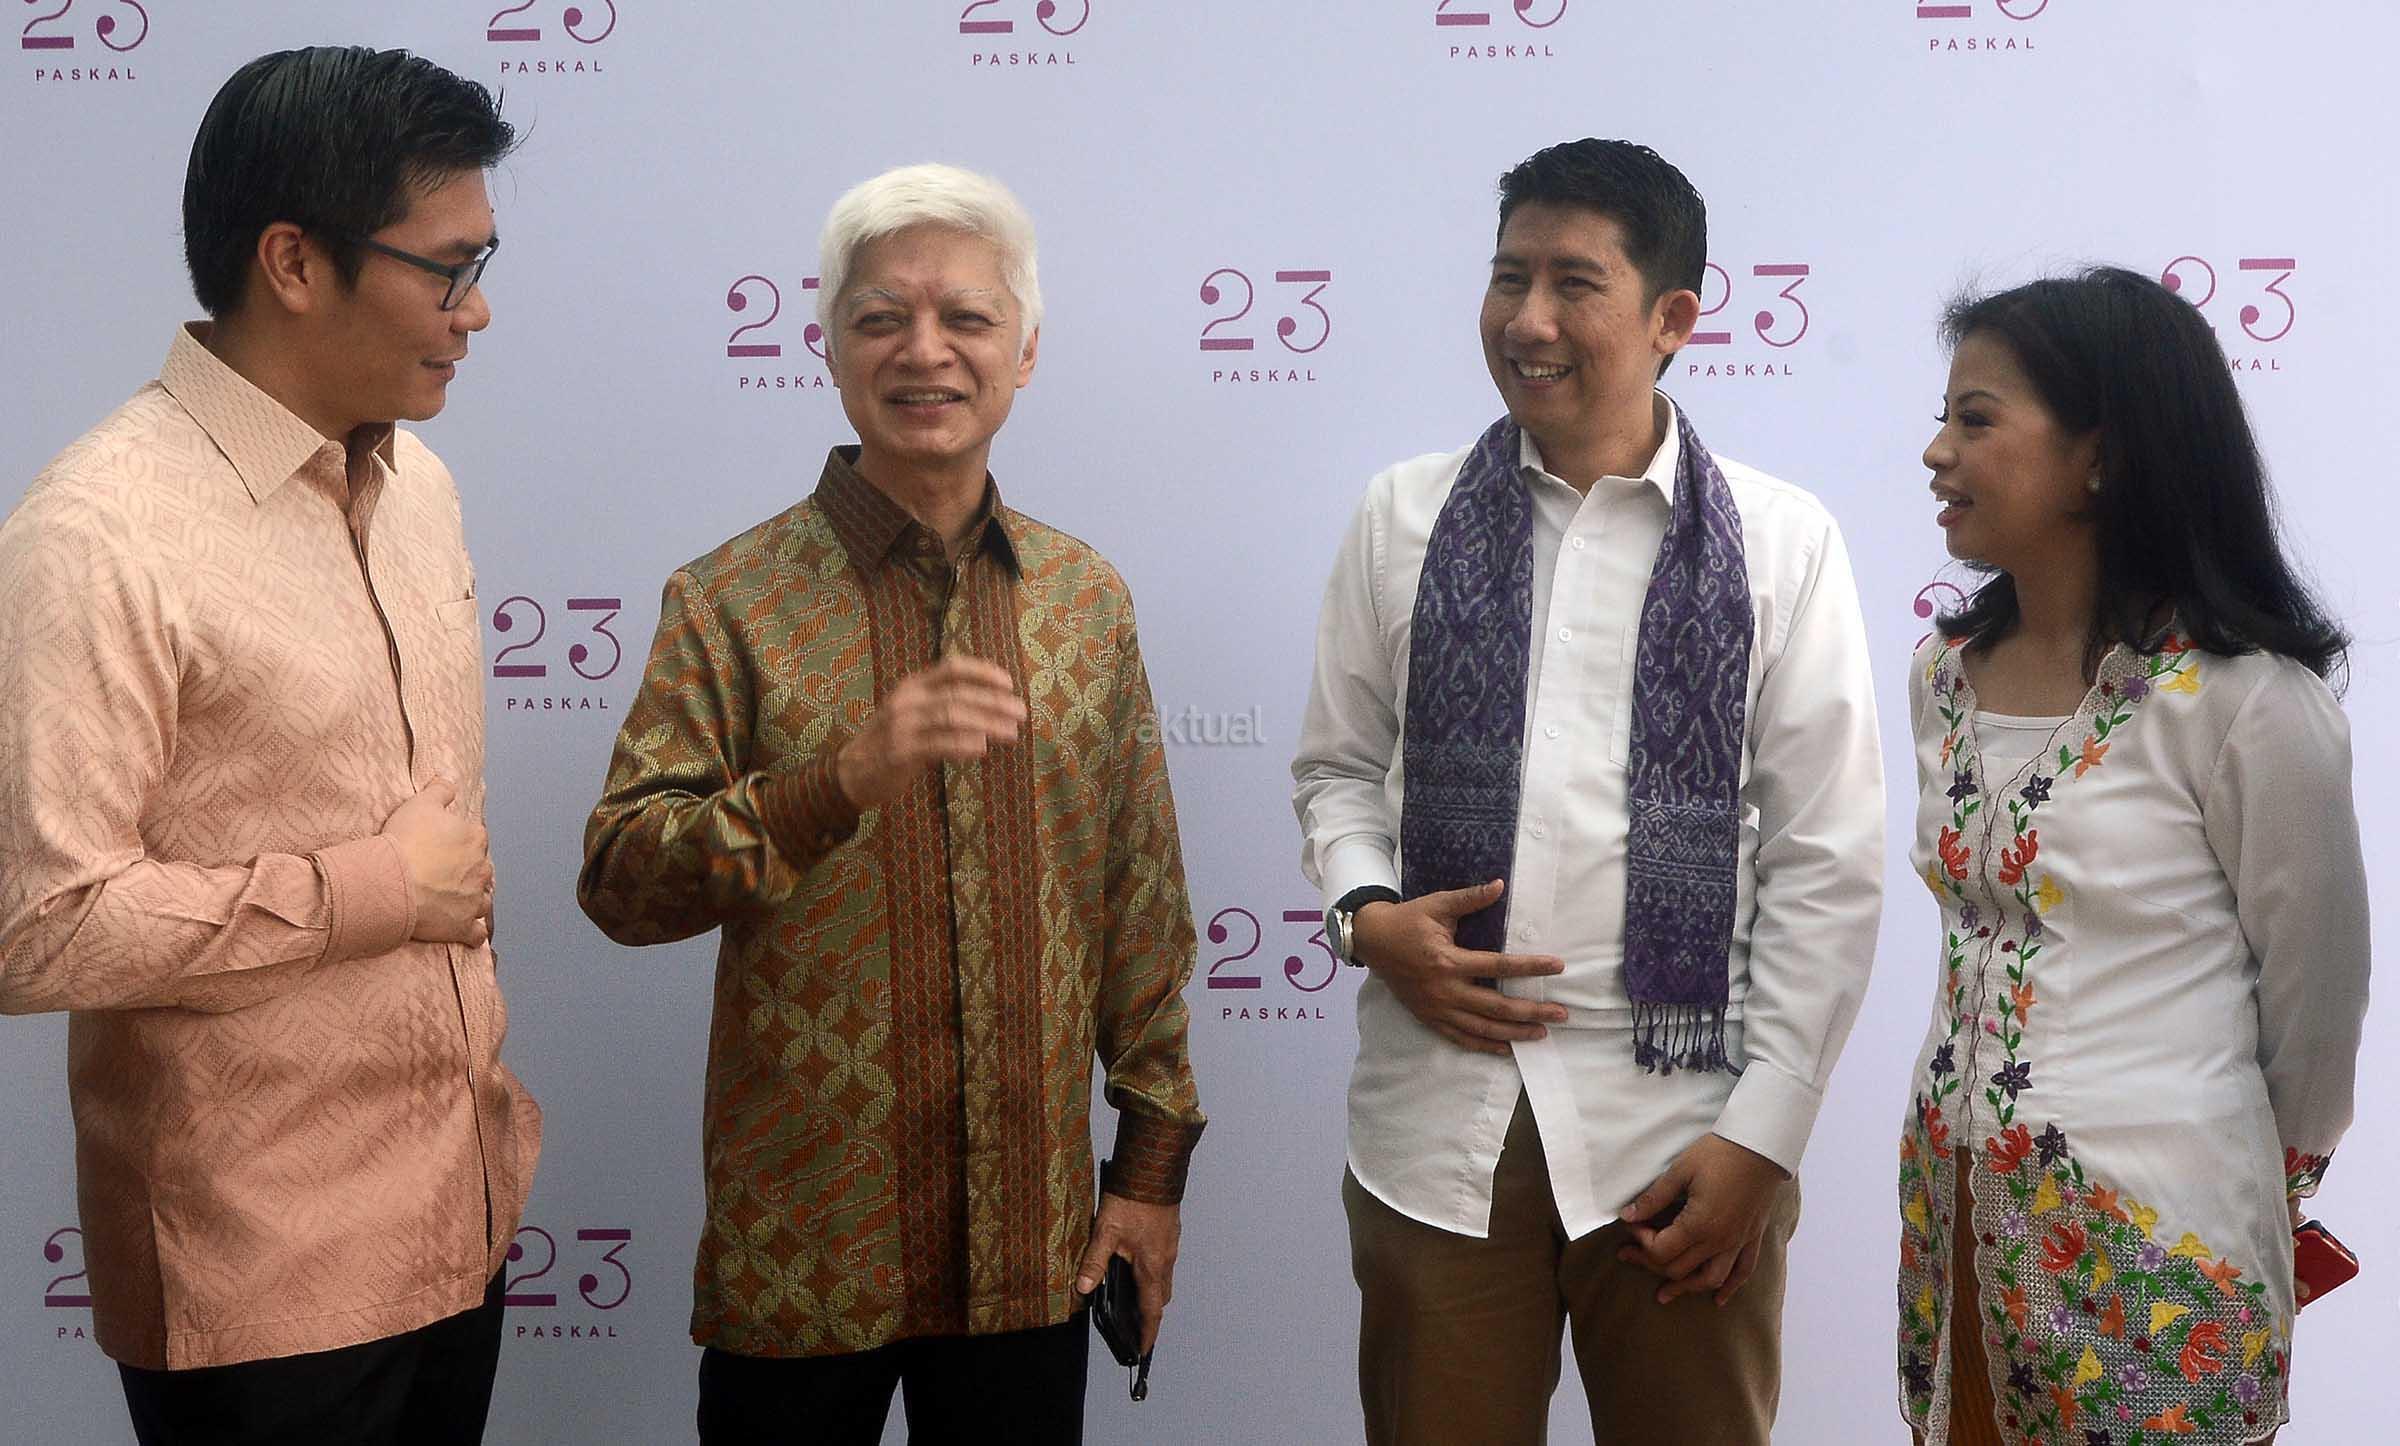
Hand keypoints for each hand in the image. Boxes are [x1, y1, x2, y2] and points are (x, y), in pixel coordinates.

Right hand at [381, 778, 493, 945]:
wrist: (393, 883)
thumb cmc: (405, 842)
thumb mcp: (420, 804)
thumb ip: (439, 791)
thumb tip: (448, 782)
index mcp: (475, 839)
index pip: (476, 838)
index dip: (460, 843)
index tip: (446, 848)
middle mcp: (481, 870)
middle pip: (481, 870)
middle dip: (469, 872)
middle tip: (446, 876)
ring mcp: (474, 900)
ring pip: (483, 901)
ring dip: (474, 901)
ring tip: (456, 902)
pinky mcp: (463, 926)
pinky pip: (477, 934)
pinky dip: (474, 934)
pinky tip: (469, 934)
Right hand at [835, 655, 1026, 810]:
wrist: (852, 772)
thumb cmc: (892, 742)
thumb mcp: (915, 715)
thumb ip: (946, 708)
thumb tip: (994, 709)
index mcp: (913, 686)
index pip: (952, 668)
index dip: (983, 672)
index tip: (1009, 682)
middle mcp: (907, 700)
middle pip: (957, 694)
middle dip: (994, 702)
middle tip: (1021, 712)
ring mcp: (901, 725)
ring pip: (951, 717)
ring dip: (986, 724)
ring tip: (1011, 733)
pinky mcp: (899, 751)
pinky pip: (937, 744)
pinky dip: (962, 745)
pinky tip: (982, 749)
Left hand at [1075, 1194, 1179, 1354]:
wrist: (1154, 1168)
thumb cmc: (1132, 1198)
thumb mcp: (1106, 1231)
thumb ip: (1094, 1261)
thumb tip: (1083, 1288)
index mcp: (1152, 1265)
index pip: (1152, 1310)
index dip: (1147, 1332)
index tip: (1143, 1349)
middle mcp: (1166, 1258)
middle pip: (1160, 1297)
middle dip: (1149, 1314)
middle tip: (1134, 1326)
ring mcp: (1170, 1245)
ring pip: (1163, 1278)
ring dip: (1151, 1291)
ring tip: (1132, 1296)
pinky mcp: (1169, 1232)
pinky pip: (1163, 1261)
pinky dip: (1152, 1272)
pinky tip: (1135, 1262)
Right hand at [1348, 880, 1565, 1054]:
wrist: (1372, 941)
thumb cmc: (1408, 921)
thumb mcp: (1437, 905)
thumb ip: (1470, 899)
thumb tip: (1499, 885)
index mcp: (1448, 961)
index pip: (1499, 966)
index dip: (1530, 967)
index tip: (1558, 966)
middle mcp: (1445, 990)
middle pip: (1496, 1007)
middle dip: (1531, 1011)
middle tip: (1561, 1013)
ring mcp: (1437, 1008)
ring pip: (1481, 1029)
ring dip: (1514, 1033)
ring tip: (1541, 1033)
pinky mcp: (1429, 1018)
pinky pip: (1460, 1038)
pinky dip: (1484, 1046)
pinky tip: (1506, 1048)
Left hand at [1616, 1133, 1789, 1305]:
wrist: (1760, 1147)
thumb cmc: (1718, 1154)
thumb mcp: (1680, 1171)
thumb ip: (1654, 1197)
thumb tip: (1628, 1215)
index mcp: (1699, 1225)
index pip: (1661, 1250)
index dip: (1640, 1242)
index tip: (1631, 1226)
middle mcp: (1719, 1241)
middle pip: (1680, 1268)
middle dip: (1650, 1263)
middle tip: (1629, 1254)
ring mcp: (1738, 1242)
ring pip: (1710, 1279)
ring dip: (1686, 1287)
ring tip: (1665, 1293)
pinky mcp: (1752, 1238)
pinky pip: (1742, 1272)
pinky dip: (1730, 1288)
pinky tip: (1718, 1300)